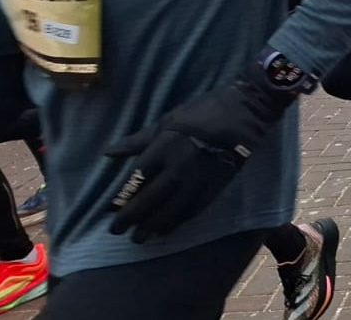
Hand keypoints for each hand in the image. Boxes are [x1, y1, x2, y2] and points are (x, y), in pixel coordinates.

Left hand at [107, 72, 291, 242]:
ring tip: (139, 237)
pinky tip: (166, 230)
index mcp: (162, 148)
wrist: (242, 115)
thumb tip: (109, 153)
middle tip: (117, 231)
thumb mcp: (166, 122)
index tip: (111, 210)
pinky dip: (176, 223)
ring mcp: (196, 180)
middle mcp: (177, 168)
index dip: (122, 198)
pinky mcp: (213, 188)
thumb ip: (137, 141)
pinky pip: (191, 212)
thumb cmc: (200, 114)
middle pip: (149, 200)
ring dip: (152, 226)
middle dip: (131, 218)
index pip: (136, 180)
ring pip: (169, 211)